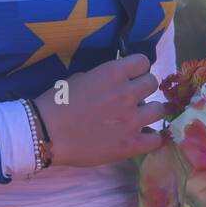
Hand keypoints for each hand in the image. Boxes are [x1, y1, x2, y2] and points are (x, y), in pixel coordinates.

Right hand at [32, 53, 164, 167]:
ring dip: (149, 111)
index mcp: (113, 73)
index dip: (138, 69)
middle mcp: (127, 93)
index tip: (131, 76)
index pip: (143, 62)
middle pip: (153, 83)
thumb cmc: (57, 102)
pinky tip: (142, 137)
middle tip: (133, 97)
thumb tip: (116, 83)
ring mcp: (131, 120)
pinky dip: (151, 137)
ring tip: (138, 118)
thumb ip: (104, 78)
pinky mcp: (130, 144)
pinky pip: (156, 139)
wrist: (46, 133)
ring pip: (159, 109)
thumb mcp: (80, 78)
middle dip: (143, 88)